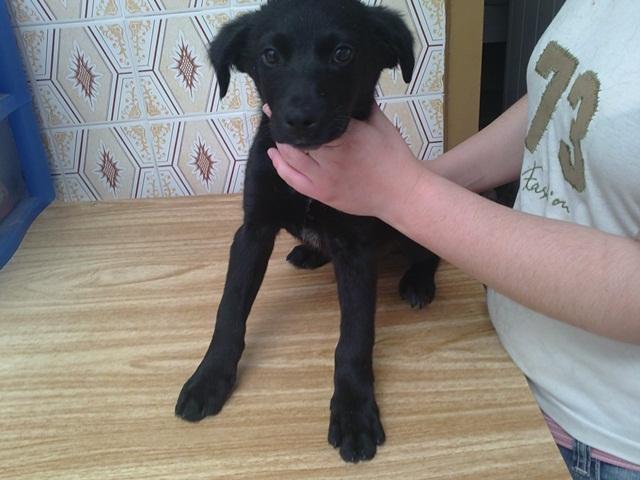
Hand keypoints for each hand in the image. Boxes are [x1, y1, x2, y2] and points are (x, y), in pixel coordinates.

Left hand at [265, 103, 425, 217]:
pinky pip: (293, 180)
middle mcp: (332, 157)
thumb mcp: (382, 124)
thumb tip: (348, 89)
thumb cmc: (394, 157)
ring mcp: (325, 178)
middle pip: (298, 138)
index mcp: (347, 136)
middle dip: (285, 125)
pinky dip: (281, 166)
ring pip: (291, 158)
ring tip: (277, 130)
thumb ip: (364, 106)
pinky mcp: (322, 194)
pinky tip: (275, 155)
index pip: (314, 121)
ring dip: (280, 143)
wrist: (401, 193)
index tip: (287, 99)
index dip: (299, 111)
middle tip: (274, 112)